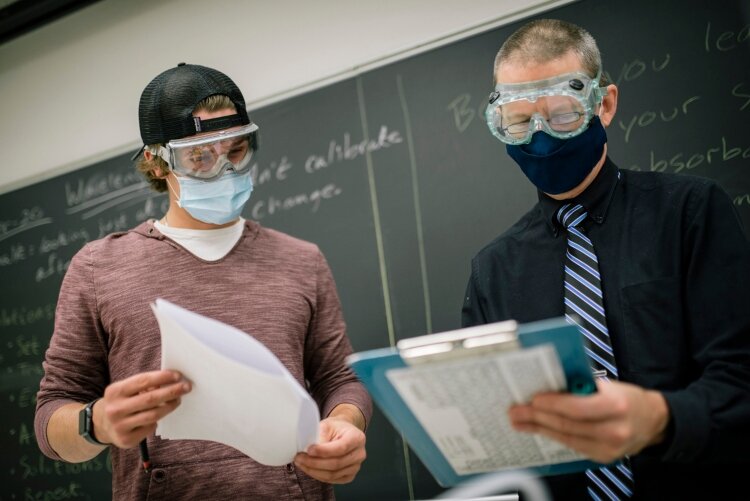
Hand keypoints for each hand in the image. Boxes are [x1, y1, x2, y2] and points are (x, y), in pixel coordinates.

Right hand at [94, 370, 190, 448]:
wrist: (100, 424)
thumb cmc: (121, 402)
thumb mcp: (126, 390)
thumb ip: (144, 385)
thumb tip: (171, 381)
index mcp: (115, 391)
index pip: (142, 381)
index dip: (162, 377)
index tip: (178, 375)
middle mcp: (115, 409)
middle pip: (150, 399)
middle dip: (171, 392)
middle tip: (186, 387)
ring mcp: (119, 426)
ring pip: (153, 415)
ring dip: (169, 406)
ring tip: (178, 400)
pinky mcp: (126, 439)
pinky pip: (149, 428)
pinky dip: (157, 420)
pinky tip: (160, 415)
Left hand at [294, 412, 366, 483]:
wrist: (342, 433)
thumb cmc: (335, 428)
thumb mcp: (327, 425)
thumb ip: (320, 436)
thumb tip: (307, 449)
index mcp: (357, 438)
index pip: (340, 448)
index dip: (323, 451)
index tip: (308, 450)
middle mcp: (359, 454)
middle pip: (336, 464)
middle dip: (314, 463)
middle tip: (299, 458)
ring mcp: (355, 467)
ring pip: (332, 475)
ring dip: (313, 471)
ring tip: (301, 463)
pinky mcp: (349, 476)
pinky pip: (332, 480)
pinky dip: (318, 475)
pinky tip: (309, 468)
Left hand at [508, 379, 668, 463]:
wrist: (652, 421)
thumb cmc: (626, 397)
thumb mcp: (608, 386)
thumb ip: (581, 387)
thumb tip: (548, 384)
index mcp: (616, 405)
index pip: (577, 407)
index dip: (553, 404)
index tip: (533, 399)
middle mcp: (614, 429)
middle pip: (567, 425)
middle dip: (537, 417)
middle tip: (517, 411)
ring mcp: (609, 448)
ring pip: (566, 438)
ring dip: (539, 429)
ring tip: (520, 421)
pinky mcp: (603, 458)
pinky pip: (572, 446)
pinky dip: (554, 436)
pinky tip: (540, 430)